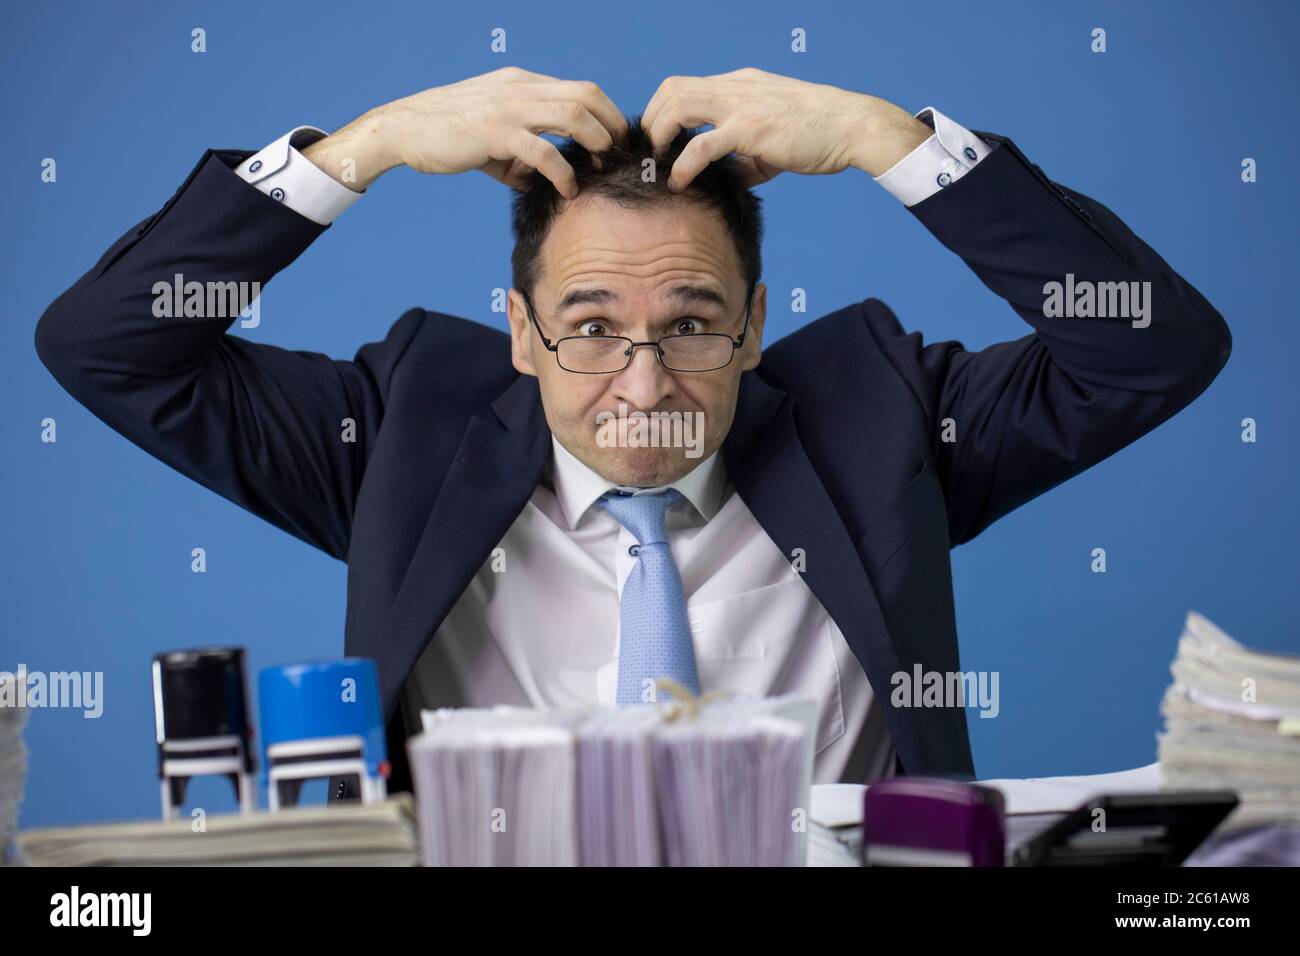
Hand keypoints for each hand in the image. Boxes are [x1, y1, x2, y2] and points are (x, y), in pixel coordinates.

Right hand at [305, 67, 627, 195]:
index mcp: (523, 84)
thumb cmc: (446, 135)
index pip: (581, 89)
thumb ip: (519, 157)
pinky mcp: (494, 131)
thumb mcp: (492, 141)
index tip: (617, 144)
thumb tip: (538, 182)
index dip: (608, 114)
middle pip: (587, 95)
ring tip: (601, 168)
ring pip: (572, 114)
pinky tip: (568, 190)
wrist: (402, 129)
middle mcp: (520, 88)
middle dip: (612, 126)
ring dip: (596, 142)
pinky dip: (563, 172)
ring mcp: (508, 107)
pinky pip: (542, 150)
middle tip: (620, 158)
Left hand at [640, 67, 931, 190]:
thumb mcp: (772, 143)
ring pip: (678, 107)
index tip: (659, 142)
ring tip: (659, 166)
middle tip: (651, 155)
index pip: (684, 86)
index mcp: (738, 85)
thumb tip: (726, 182)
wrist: (851, 126)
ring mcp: (741, 105)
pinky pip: (702, 145)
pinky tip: (679, 182)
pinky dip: (683, 165)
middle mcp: (735, 87)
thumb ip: (744, 159)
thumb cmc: (818, 134)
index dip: (662, 112)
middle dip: (652, 122)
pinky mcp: (750, 128)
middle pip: (672, 89)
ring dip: (660, 137)